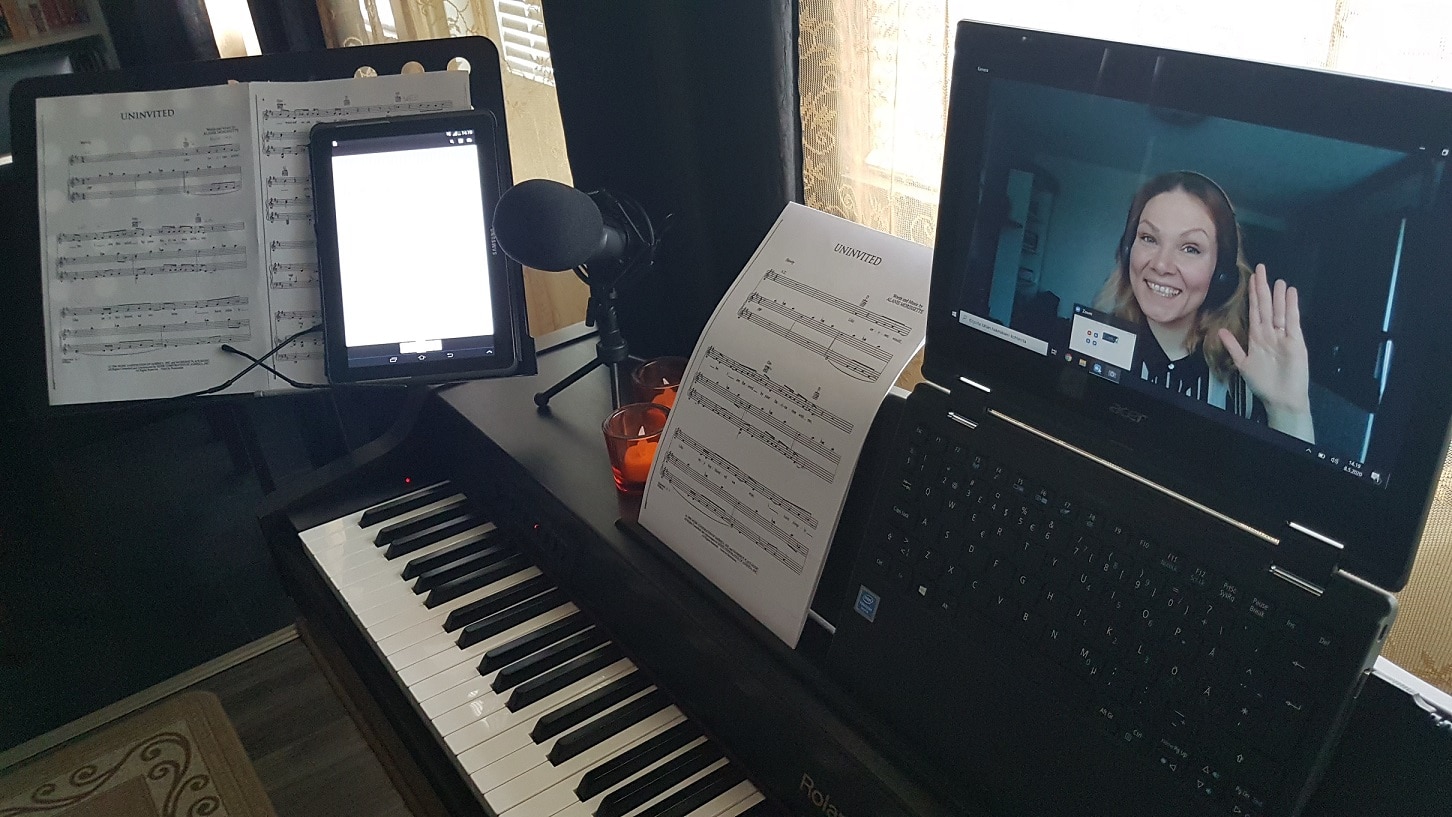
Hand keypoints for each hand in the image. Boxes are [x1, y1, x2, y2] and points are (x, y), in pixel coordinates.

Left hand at [1218, 265, 1315, 442]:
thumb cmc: (1264, 383)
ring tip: (1277, 279)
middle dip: (1263, 289)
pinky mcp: (1295, 342)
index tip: (1251, 279)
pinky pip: (1293, 321)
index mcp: (1257, 337)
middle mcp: (1271, 334)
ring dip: (1278, 296)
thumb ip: (1233, 347)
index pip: (1255, 311)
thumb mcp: (1243, 363)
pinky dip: (1291, 307)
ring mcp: (1284, 336)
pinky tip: (1290, 294)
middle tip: (1261, 269)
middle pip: (1266, 307)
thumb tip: (1222, 331)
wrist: (1281, 399)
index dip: (1253, 295)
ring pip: (1279, 311)